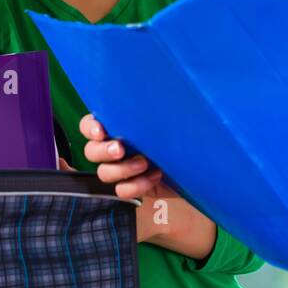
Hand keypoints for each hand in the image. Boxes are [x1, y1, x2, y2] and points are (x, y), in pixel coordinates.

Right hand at [77, 113, 215, 257]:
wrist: (198, 164)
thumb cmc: (183, 135)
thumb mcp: (168, 119)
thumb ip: (150, 112)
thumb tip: (147, 97)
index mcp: (118, 126)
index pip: (88, 125)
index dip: (89, 128)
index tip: (100, 132)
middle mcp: (115, 147)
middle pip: (90, 151)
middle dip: (103, 151)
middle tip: (120, 150)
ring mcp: (122, 169)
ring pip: (103, 173)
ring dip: (122, 169)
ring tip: (145, 163)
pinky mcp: (132, 187)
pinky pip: (121, 191)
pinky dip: (136, 186)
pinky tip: (155, 177)